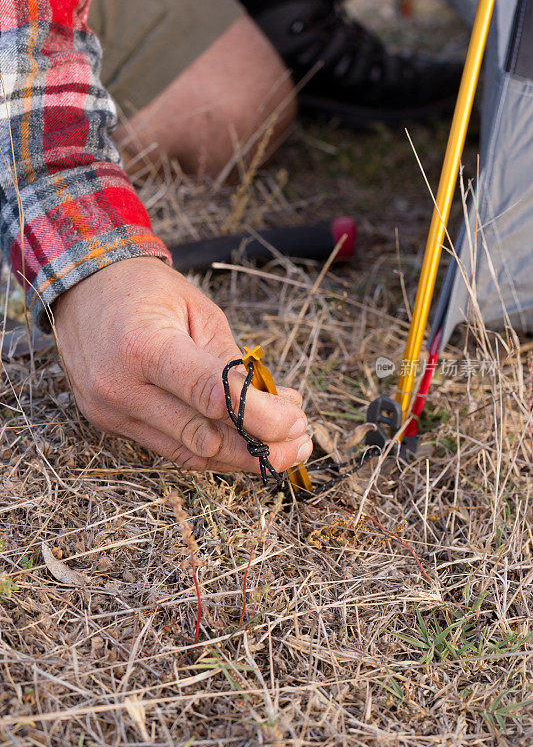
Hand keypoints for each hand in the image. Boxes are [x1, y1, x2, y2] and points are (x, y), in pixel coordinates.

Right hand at [54, 257, 312, 472]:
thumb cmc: (145, 290)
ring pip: (188, 454)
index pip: (210, 396)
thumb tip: (274, 406)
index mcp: (144, 346)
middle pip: (201, 437)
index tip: (296, 420)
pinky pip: (169, 449)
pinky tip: (245, 445)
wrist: (83, 288)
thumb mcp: (198, 311)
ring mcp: (110, 411)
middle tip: (300, 441)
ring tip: (283, 449)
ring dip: (241, 457)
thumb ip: (230, 362)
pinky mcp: (109, 423)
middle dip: (260, 447)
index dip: (261, 416)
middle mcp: (121, 388)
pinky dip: (211, 451)